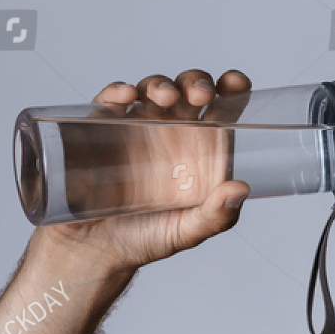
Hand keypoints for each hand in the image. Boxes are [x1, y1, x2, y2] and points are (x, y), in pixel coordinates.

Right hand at [46, 69, 253, 269]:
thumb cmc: (145, 238)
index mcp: (199, 149)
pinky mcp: (99, 129)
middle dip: (196, 83)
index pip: (221, 109)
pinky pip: (108, 101)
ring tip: (166, 97)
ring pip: (151, 88)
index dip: (231, 89)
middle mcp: (170, 131)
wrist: (94, 250)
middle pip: (188, 90)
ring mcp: (135, 126)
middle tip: (201, 95)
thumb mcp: (186, 232)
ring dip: (161, 84)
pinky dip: (117, 91)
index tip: (236, 83)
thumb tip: (240, 189)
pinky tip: (126, 96)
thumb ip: (216, 217)